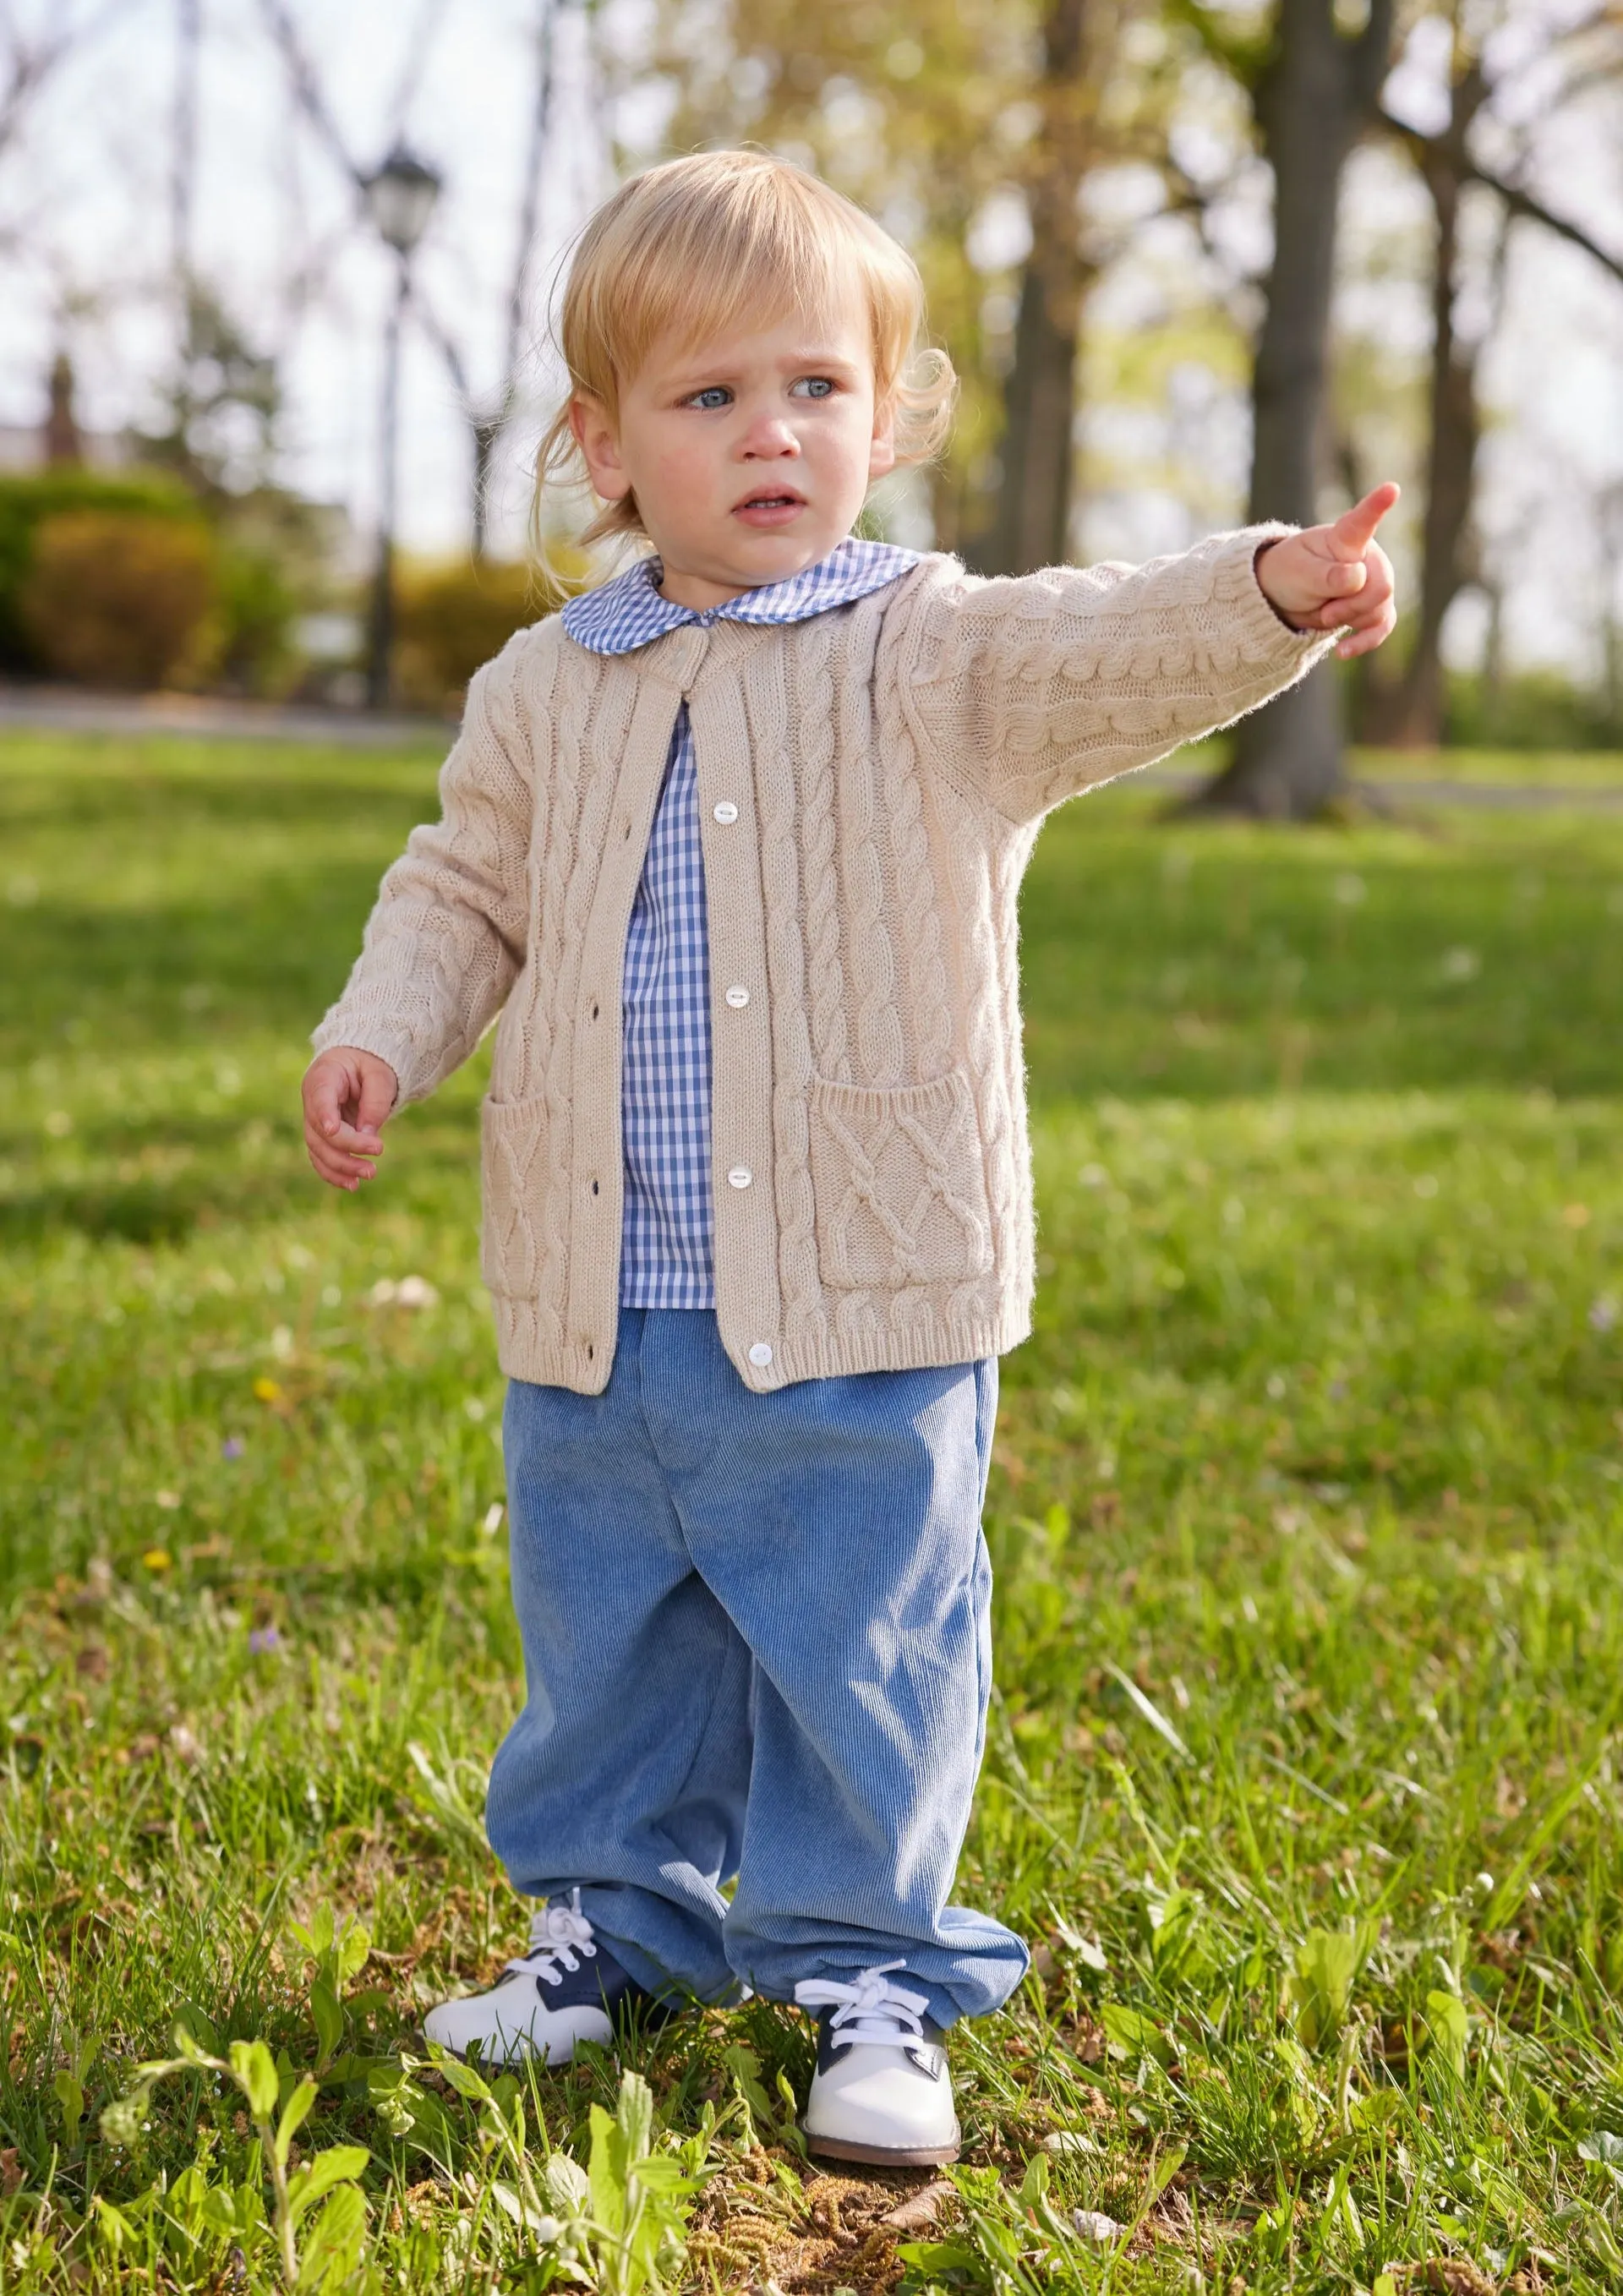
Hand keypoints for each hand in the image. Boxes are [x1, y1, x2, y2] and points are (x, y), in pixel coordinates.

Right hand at [302, 1047, 397, 1190]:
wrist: (358, 1065)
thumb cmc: (370, 1065)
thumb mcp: (380, 1075)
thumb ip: (375, 1102)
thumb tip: (368, 1135)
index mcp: (323, 1076)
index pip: (319, 1098)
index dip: (324, 1115)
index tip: (333, 1131)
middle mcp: (312, 1100)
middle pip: (320, 1130)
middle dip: (346, 1148)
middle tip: (376, 1155)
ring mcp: (314, 1120)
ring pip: (318, 1149)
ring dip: (340, 1166)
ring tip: (368, 1175)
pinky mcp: (321, 1136)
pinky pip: (321, 1157)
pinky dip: (334, 1173)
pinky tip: (352, 1184)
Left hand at [1255, 482, 1399, 659]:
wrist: (1286, 597)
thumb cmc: (1290, 574)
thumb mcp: (1300, 574)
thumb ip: (1328, 576)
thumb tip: (1358, 578)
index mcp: (1345, 538)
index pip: (1363, 521)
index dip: (1376, 506)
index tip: (1391, 488)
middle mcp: (1367, 556)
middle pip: (1381, 585)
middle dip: (1352, 605)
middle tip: (1325, 610)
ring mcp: (1373, 581)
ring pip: (1380, 608)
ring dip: (1351, 619)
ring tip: (1324, 614)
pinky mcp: (1373, 607)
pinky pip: (1382, 626)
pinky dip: (1363, 641)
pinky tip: (1342, 651)